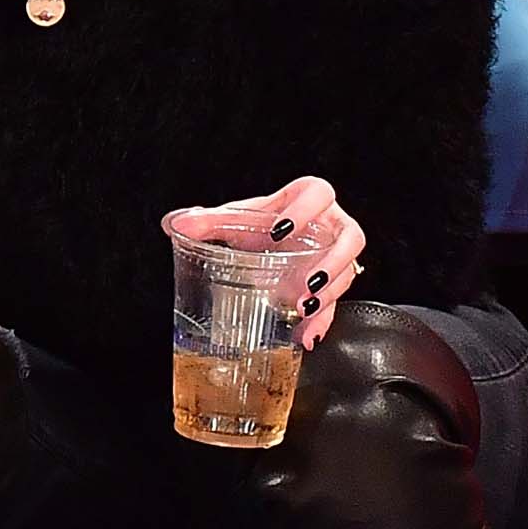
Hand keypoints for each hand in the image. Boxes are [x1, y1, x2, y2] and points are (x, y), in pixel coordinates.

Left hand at [171, 175, 364, 350]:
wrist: (273, 240)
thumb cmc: (262, 224)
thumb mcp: (237, 220)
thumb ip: (209, 221)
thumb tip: (176, 225)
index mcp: (309, 200)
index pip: (318, 193)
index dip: (305, 209)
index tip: (280, 229)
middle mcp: (331, 226)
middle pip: (351, 237)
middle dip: (333, 261)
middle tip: (307, 282)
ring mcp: (336, 255)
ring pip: (349, 271)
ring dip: (331, 293)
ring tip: (304, 309)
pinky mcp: (333, 283)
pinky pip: (337, 303)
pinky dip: (322, 321)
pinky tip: (306, 335)